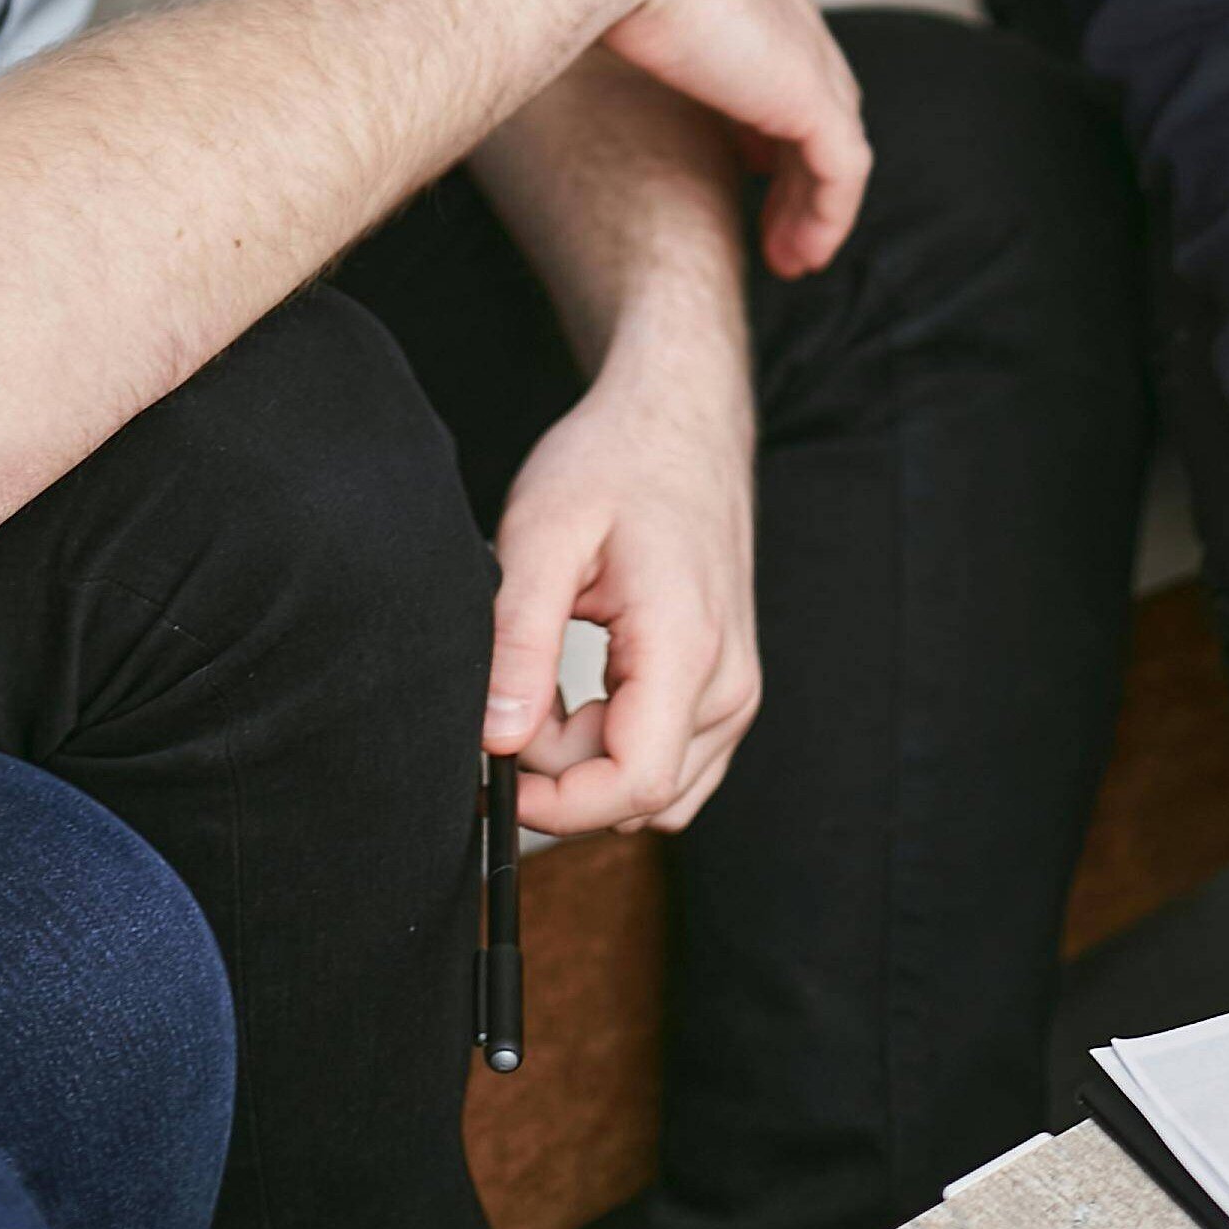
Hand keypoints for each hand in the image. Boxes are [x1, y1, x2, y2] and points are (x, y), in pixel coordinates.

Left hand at [484, 354, 761, 837]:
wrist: (679, 423)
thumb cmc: (613, 464)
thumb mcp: (542, 534)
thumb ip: (518, 640)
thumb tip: (496, 738)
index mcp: (686, 648)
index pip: (632, 785)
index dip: (553, 805)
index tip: (492, 770)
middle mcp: (728, 685)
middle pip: (637, 795)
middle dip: (558, 774)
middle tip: (506, 694)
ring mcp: (736, 691)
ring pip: (656, 791)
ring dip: (586, 765)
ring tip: (541, 688)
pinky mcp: (727, 688)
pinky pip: (673, 763)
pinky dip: (615, 750)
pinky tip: (576, 694)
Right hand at [577, 0, 870, 280]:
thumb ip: (608, 24)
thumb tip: (554, 48)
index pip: (779, 54)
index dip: (766, 113)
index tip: (746, 164)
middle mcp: (787, 10)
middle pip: (818, 99)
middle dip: (799, 164)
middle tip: (775, 223)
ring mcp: (805, 53)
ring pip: (835, 143)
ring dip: (814, 205)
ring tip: (791, 257)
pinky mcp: (809, 95)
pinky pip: (841, 171)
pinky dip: (826, 217)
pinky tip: (801, 255)